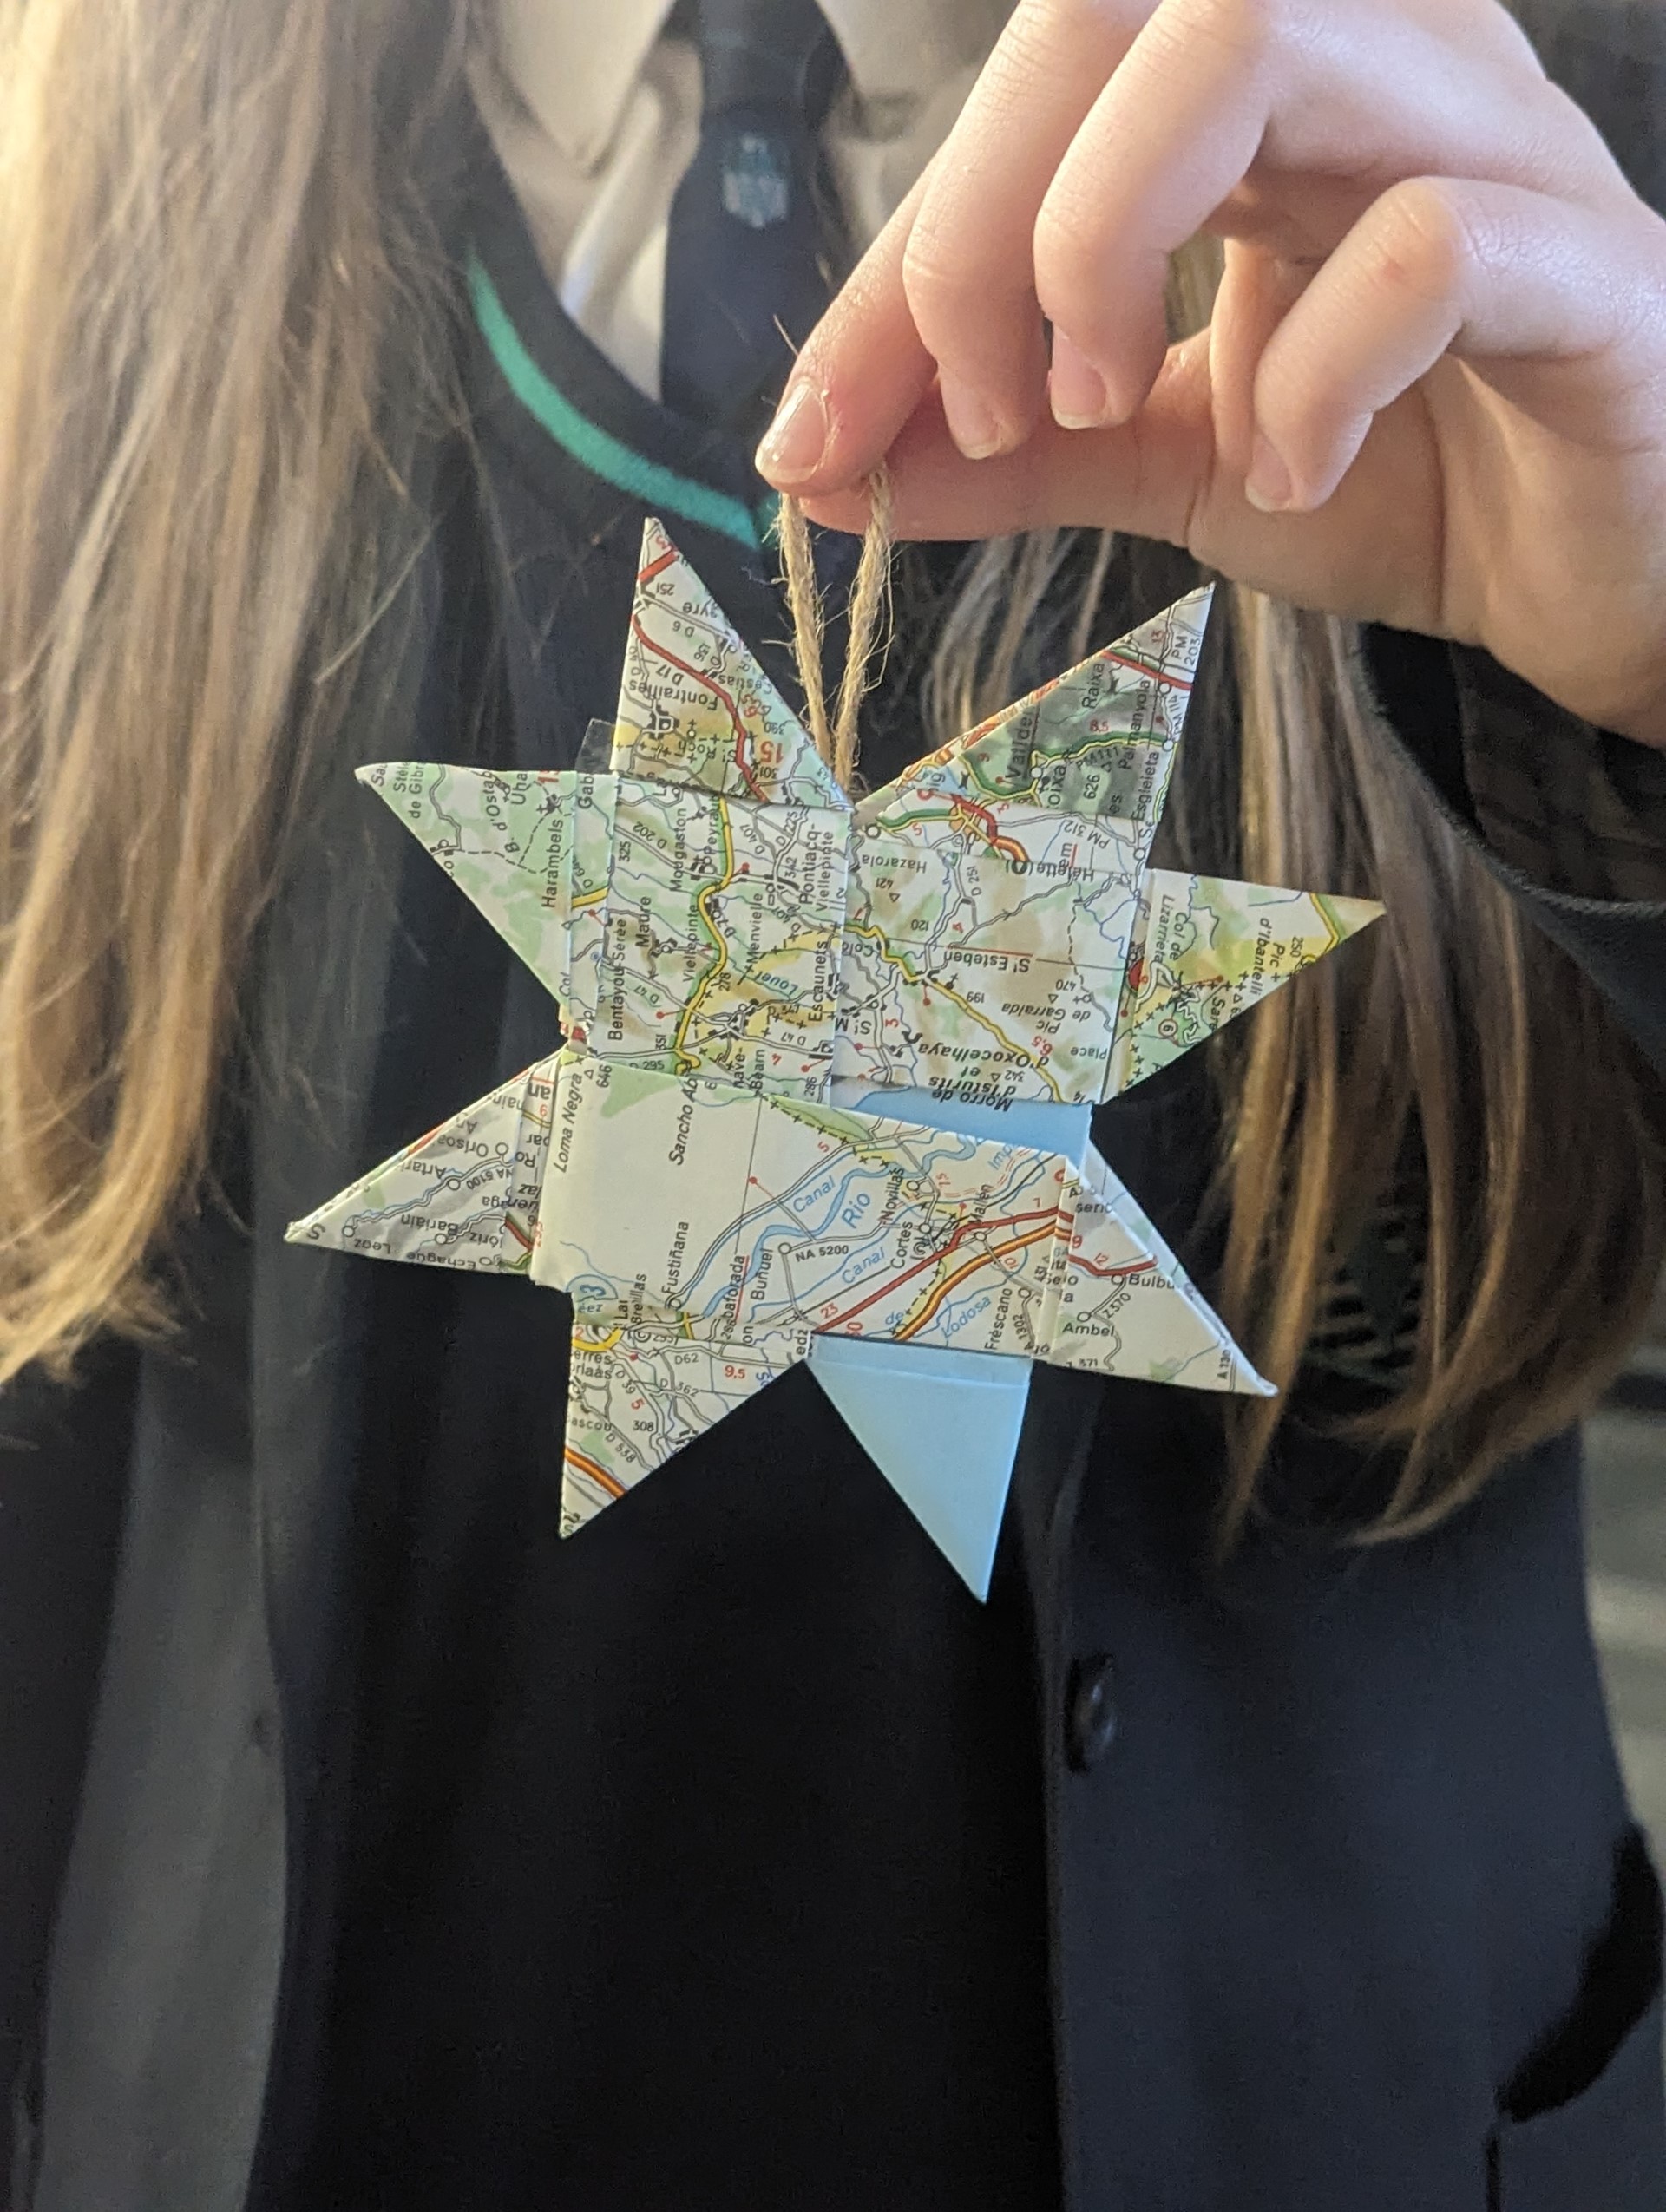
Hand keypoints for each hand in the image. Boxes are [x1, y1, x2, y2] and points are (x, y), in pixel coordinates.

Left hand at [756, 0, 1665, 747]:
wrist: (1599, 574)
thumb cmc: (1404, 477)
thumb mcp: (1166, 461)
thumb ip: (1009, 451)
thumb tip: (827, 464)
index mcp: (1253, 102)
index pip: (1026, 107)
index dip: (889, 270)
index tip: (814, 432)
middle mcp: (1368, 71)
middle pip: (1120, 8)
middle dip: (980, 219)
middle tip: (973, 403)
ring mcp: (1488, 146)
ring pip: (1261, 39)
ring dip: (1110, 239)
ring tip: (1098, 409)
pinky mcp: (1585, 268)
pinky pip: (1434, 241)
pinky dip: (1316, 371)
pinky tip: (1291, 474)